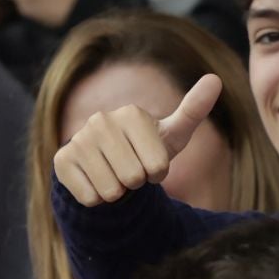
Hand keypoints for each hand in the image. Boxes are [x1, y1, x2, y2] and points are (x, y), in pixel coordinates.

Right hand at [54, 74, 221, 206]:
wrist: (104, 165)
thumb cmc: (143, 151)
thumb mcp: (172, 135)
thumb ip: (193, 110)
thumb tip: (215, 80)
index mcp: (132, 113)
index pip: (157, 166)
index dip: (157, 174)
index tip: (150, 164)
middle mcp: (102, 121)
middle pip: (133, 178)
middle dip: (135, 184)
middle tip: (129, 173)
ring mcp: (79, 139)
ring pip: (110, 190)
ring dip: (115, 193)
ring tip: (113, 177)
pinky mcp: (62, 160)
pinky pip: (89, 197)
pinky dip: (95, 199)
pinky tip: (94, 183)